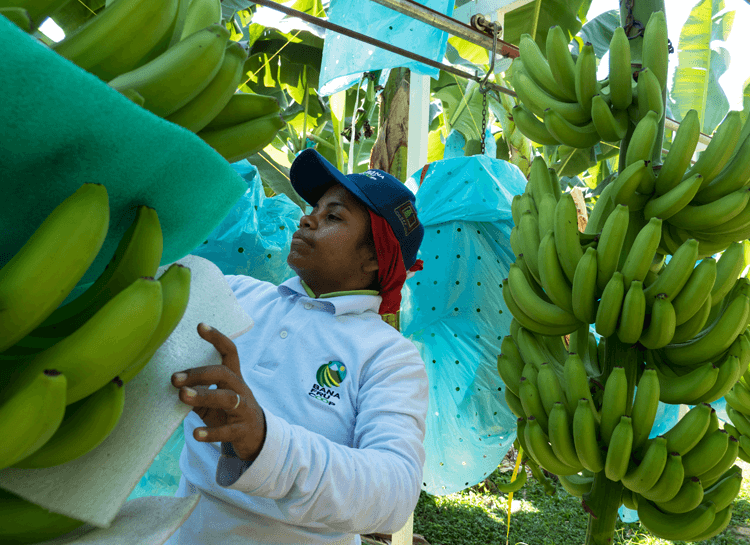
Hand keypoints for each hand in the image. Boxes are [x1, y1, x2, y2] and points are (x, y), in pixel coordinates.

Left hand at [171, 323, 265, 461]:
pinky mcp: (243, 430)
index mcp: (233, 378)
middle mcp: (240, 389)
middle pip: (223, 373)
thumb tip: (172, 384)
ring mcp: (244, 409)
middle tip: (174, 378)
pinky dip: (211, 432)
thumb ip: (197, 391)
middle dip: (199, 373)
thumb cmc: (229, 413)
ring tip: (182, 396)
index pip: (229, 352)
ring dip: (203, 396)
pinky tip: (196, 434)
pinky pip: (228, 430)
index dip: (217, 338)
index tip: (200, 326)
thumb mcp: (214, 400)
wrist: (256, 437)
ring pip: (227, 398)